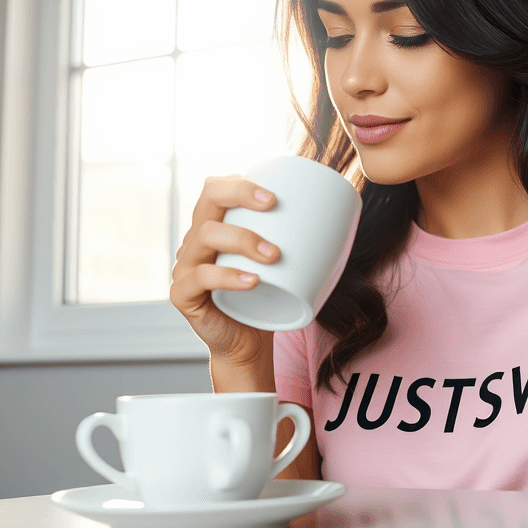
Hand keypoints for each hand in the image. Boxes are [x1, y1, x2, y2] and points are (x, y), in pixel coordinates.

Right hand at [170, 175, 281, 367]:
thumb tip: (344, 220)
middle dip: (240, 194)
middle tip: (273, 205)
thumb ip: (298, 242)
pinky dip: (228, 276)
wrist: (247, 345)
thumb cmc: (267, 300)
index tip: (275, 196)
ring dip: (244, 239)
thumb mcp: (282, 265)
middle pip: (208, 199)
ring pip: (205, 235)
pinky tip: (253, 280)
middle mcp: (196, 241)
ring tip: (274, 256)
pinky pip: (199, 278)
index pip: (217, 188)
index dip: (241, 183)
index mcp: (216, 227)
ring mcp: (185, 266)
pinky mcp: (182, 295)